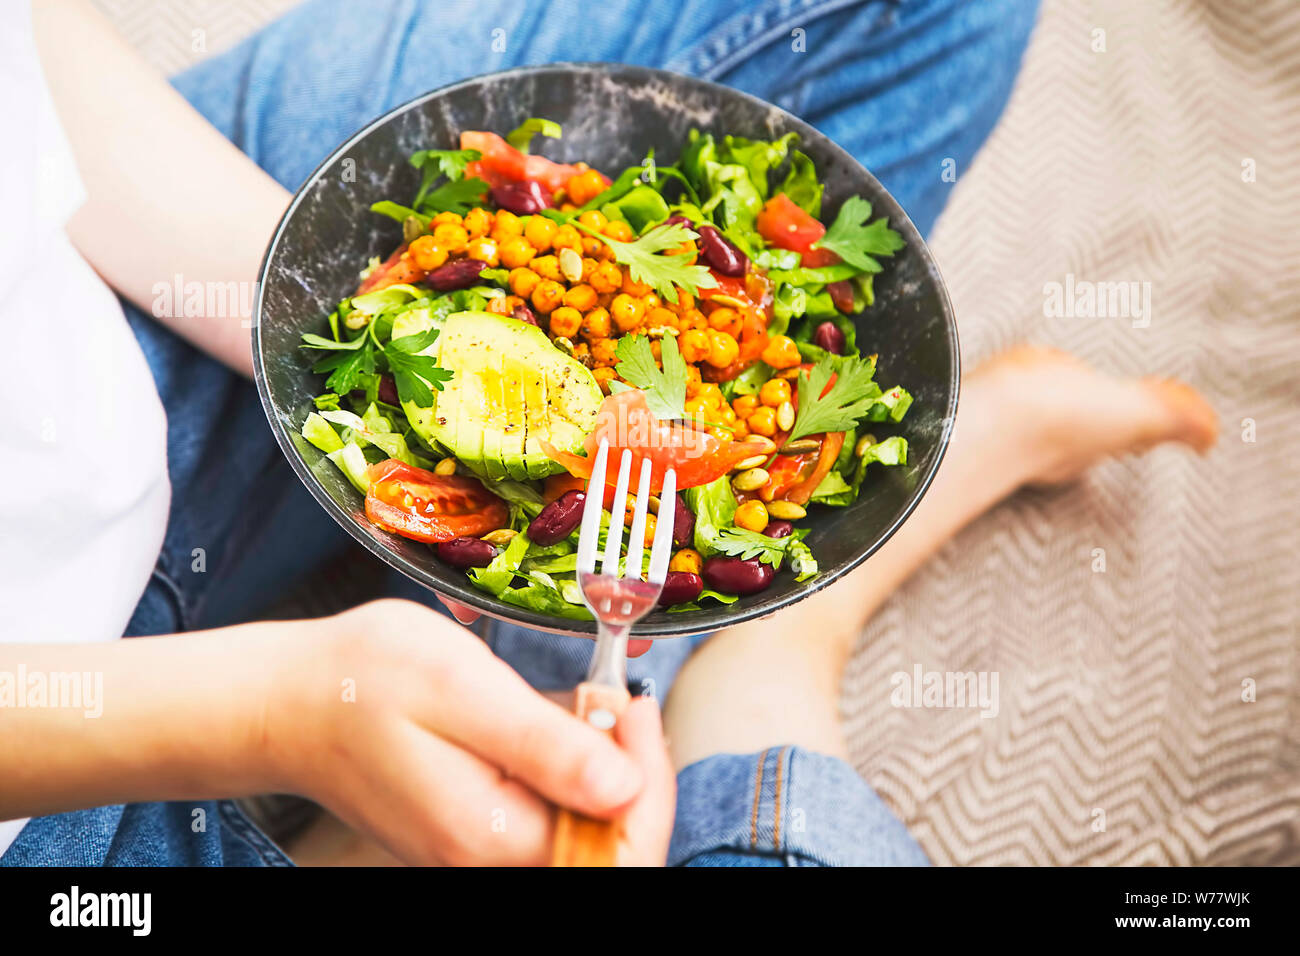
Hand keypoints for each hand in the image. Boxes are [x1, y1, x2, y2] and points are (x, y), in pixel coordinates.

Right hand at [269, 599, 670, 864]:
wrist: (287, 700)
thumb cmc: (362, 679)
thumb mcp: (461, 687)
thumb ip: (542, 744)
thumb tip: (624, 787)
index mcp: (491, 836)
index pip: (620, 845)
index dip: (650, 775)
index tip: (633, 704)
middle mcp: (488, 860)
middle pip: (609, 844)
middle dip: (632, 770)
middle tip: (612, 698)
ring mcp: (480, 851)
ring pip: (585, 828)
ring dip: (603, 766)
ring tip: (583, 701)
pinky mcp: (475, 831)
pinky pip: (550, 814)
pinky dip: (568, 767)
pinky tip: (550, 720)